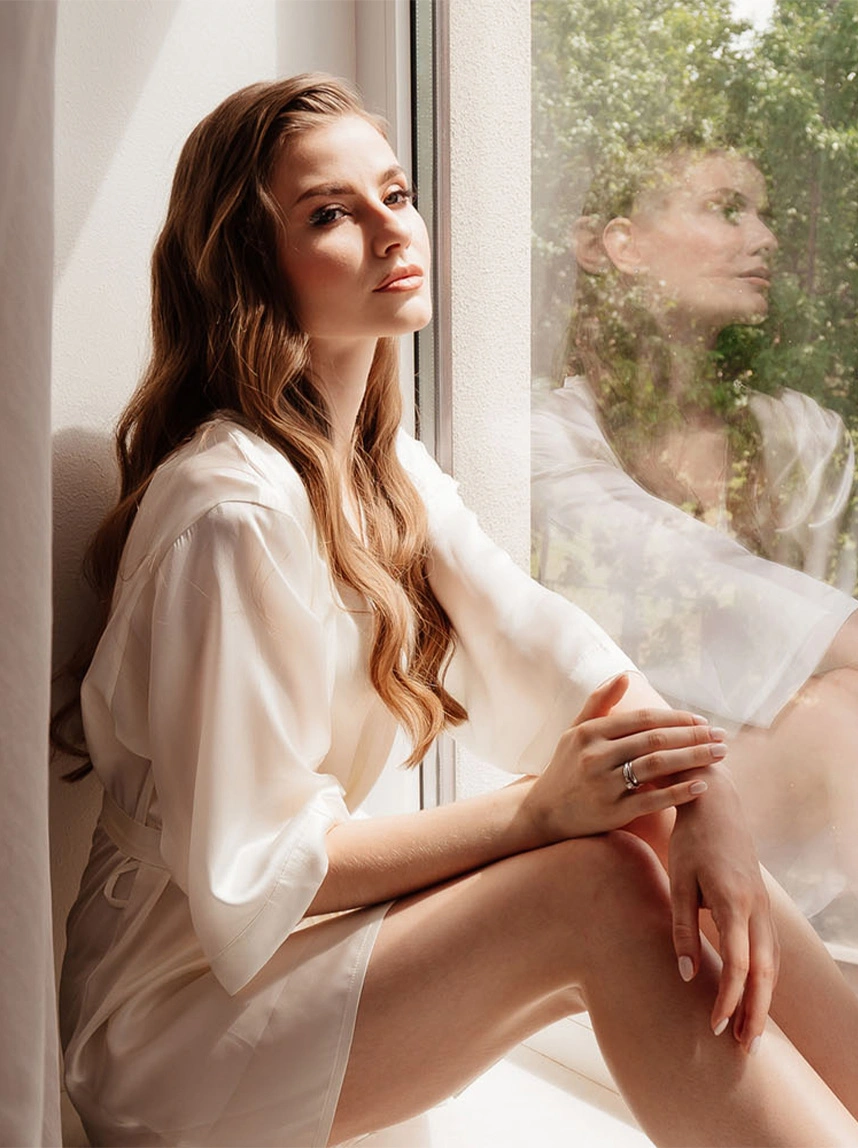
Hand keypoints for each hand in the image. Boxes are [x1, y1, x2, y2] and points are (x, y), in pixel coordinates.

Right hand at [525, 673, 726, 843]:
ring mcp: (604, 784)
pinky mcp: (612, 812)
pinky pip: (653, 800)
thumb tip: (625, 676)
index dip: (676, 718)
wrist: (543, 813)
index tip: (703, 722)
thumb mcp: (574, 732)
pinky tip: (702, 786)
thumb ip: (599, 703)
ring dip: (694, 758)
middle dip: (693, 736)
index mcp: (589, 732)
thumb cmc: (564, 768)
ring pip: (657, 766)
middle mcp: (596, 755)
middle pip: (655, 740)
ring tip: (719, 755)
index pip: (642, 719)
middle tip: (722, 736)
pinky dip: (679, 792)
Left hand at [668, 768, 778, 1053]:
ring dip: (764, 1000)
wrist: (716, 805)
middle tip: (745, 1050)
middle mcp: (756, 908)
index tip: (713, 1028)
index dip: (728, 1000)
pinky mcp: (760, 903)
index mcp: (734, 903)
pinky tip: (755, 995)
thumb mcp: (678, 881)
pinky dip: (765, 978)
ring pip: (772, 964)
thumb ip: (682, 928)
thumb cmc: (690, 841)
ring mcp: (763, 906)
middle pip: (764, 973)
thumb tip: (688, 975)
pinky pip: (770, 949)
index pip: (738, 965)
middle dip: (756, 1013)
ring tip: (751, 1034)